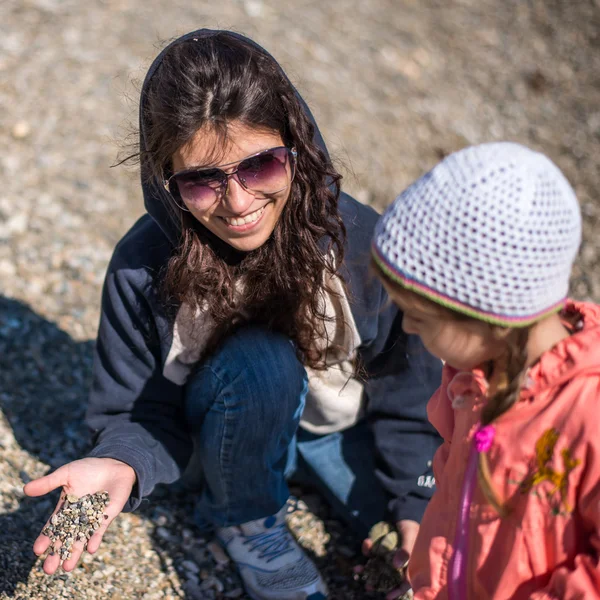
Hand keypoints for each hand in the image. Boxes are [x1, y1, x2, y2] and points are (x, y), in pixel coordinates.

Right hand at [23, 457, 135, 573]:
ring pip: (81, 539)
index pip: (53, 527)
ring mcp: (92, 518)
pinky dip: (95, 539)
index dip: (45, 539)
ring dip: (75, 553)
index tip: (38, 551)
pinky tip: (91, 548)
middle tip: (49, 569)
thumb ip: (48, 483)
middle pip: (65, 538)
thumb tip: (25, 489)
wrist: (115, 464)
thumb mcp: (66, 473)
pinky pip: (100, 530)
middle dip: (57, 553)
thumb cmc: (89, 468)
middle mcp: (77, 517)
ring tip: (67, 567)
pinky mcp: (106, 517)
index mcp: (65, 509)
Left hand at [361, 519, 419, 599]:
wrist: (404, 514)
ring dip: (367, 567)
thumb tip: (395, 565)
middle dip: (377, 581)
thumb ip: (405, 551)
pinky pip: (373, 551)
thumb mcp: (410, 538)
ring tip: (358, 569)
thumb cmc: (412, 528)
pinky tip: (367, 543)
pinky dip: (368, 549)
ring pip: (377, 565)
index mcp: (410, 565)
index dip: (397, 590)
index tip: (388, 596)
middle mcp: (398, 563)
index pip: (405, 582)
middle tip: (367, 586)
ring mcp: (388, 555)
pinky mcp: (381, 547)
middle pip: (388, 576)